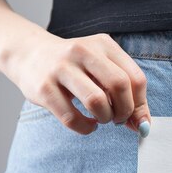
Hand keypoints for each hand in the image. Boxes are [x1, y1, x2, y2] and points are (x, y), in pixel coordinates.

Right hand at [4, 32, 150, 135]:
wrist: (28, 54)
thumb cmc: (74, 66)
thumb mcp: (101, 68)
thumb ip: (124, 92)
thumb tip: (143, 124)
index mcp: (103, 45)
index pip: (136, 78)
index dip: (140, 104)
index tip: (136, 117)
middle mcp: (83, 52)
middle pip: (119, 86)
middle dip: (125, 111)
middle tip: (118, 119)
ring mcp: (61, 69)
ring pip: (96, 101)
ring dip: (105, 118)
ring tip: (101, 119)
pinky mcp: (43, 88)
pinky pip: (71, 117)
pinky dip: (85, 128)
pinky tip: (87, 124)